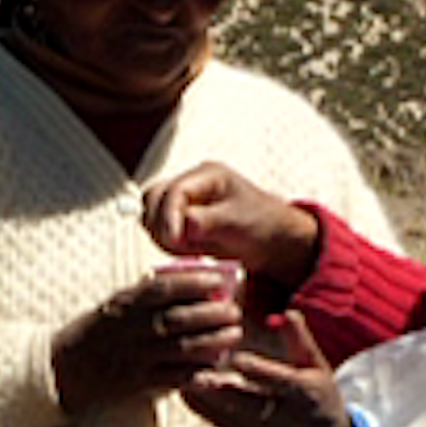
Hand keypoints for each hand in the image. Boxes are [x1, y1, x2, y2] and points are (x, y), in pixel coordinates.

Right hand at [50, 253, 244, 411]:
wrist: (62, 370)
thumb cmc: (94, 333)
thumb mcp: (114, 304)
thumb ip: (145, 294)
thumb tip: (185, 280)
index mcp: (125, 304)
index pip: (164, 288)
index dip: (194, 282)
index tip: (218, 279)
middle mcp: (132, 329)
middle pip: (179, 318)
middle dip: (212, 313)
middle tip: (235, 311)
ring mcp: (136, 357)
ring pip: (182, 347)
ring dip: (213, 341)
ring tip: (233, 336)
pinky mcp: (138, 383)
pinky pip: (174, 379)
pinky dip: (198, 374)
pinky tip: (216, 370)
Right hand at [141, 163, 321, 295]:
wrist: (274, 241)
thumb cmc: (263, 226)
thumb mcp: (237, 223)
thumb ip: (206, 222)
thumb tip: (181, 226)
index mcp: (208, 175)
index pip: (173, 190)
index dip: (168, 216)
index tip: (175, 241)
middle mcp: (192, 183)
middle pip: (153, 198)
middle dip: (161, 225)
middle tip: (183, 248)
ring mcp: (185, 201)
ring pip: (151, 214)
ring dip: (161, 235)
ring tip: (190, 251)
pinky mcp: (181, 219)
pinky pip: (159, 228)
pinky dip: (166, 242)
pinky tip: (189, 252)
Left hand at [183, 330, 362, 426]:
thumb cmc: (320, 396)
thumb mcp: (317, 366)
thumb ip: (300, 340)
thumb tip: (285, 312)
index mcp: (303, 393)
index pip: (280, 382)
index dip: (259, 371)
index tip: (236, 359)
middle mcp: (283, 415)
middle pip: (250, 405)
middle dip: (222, 392)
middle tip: (197, 375)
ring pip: (231, 418)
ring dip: (206, 401)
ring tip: (183, 380)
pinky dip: (204, 411)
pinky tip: (185, 394)